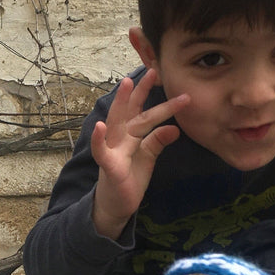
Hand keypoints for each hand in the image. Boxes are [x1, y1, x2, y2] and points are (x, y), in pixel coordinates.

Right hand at [90, 69, 188, 239]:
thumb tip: (176, 128)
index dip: (150, 92)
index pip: (142, 110)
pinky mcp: (109, 167)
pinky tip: (99, 126)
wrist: (117, 205)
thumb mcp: (149, 157)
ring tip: (125, 84)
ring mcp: (112, 149)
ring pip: (117, 123)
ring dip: (120, 104)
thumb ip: (158, 141)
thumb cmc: (130, 177)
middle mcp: (120, 137)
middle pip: (131, 110)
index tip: (160, 73)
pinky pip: (102, 152)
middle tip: (152, 70)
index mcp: (131, 134)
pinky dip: (98, 139)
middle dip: (140, 90)